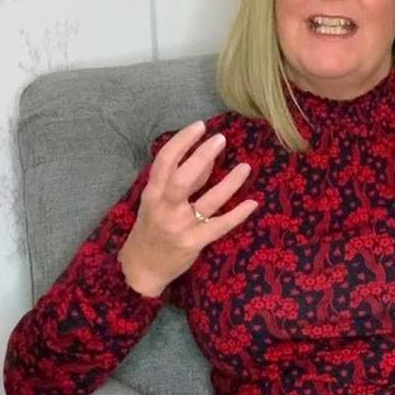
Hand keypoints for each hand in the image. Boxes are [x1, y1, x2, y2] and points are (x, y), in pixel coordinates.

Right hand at [118, 121, 258, 296]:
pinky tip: (252, 203)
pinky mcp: (193, 243)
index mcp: (152, 193)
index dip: (182, 141)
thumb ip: (177, 182)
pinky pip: (219, 226)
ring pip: (208, 201)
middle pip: (184, 178)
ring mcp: (180, 226)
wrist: (142, 268)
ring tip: (246, 167)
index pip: (164, 160)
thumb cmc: (150, 228)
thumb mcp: (155, 202)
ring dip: (229, 183)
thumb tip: (206, 159)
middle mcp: (164, 208)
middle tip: (221, 140)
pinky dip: (236, 214)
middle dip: (203, 156)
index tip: (200, 126)